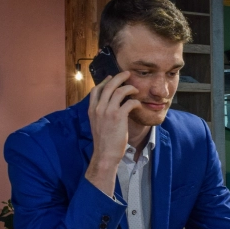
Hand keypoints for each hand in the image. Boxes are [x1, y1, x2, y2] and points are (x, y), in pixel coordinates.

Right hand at [84, 72, 139, 195]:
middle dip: (119, 77)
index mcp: (92, 110)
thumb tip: (109, 106)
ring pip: (120, 90)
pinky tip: (138, 104)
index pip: (96, 90)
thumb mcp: (97, 125)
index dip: (105, 81)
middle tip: (127, 74)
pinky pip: (129, 102)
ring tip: (135, 89)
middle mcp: (98, 108)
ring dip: (130, 87)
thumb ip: (100, 114)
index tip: (111, 78)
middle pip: (109, 85)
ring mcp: (108, 111)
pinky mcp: (119, 116)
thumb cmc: (103, 142)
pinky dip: (135, 101)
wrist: (105, 154)